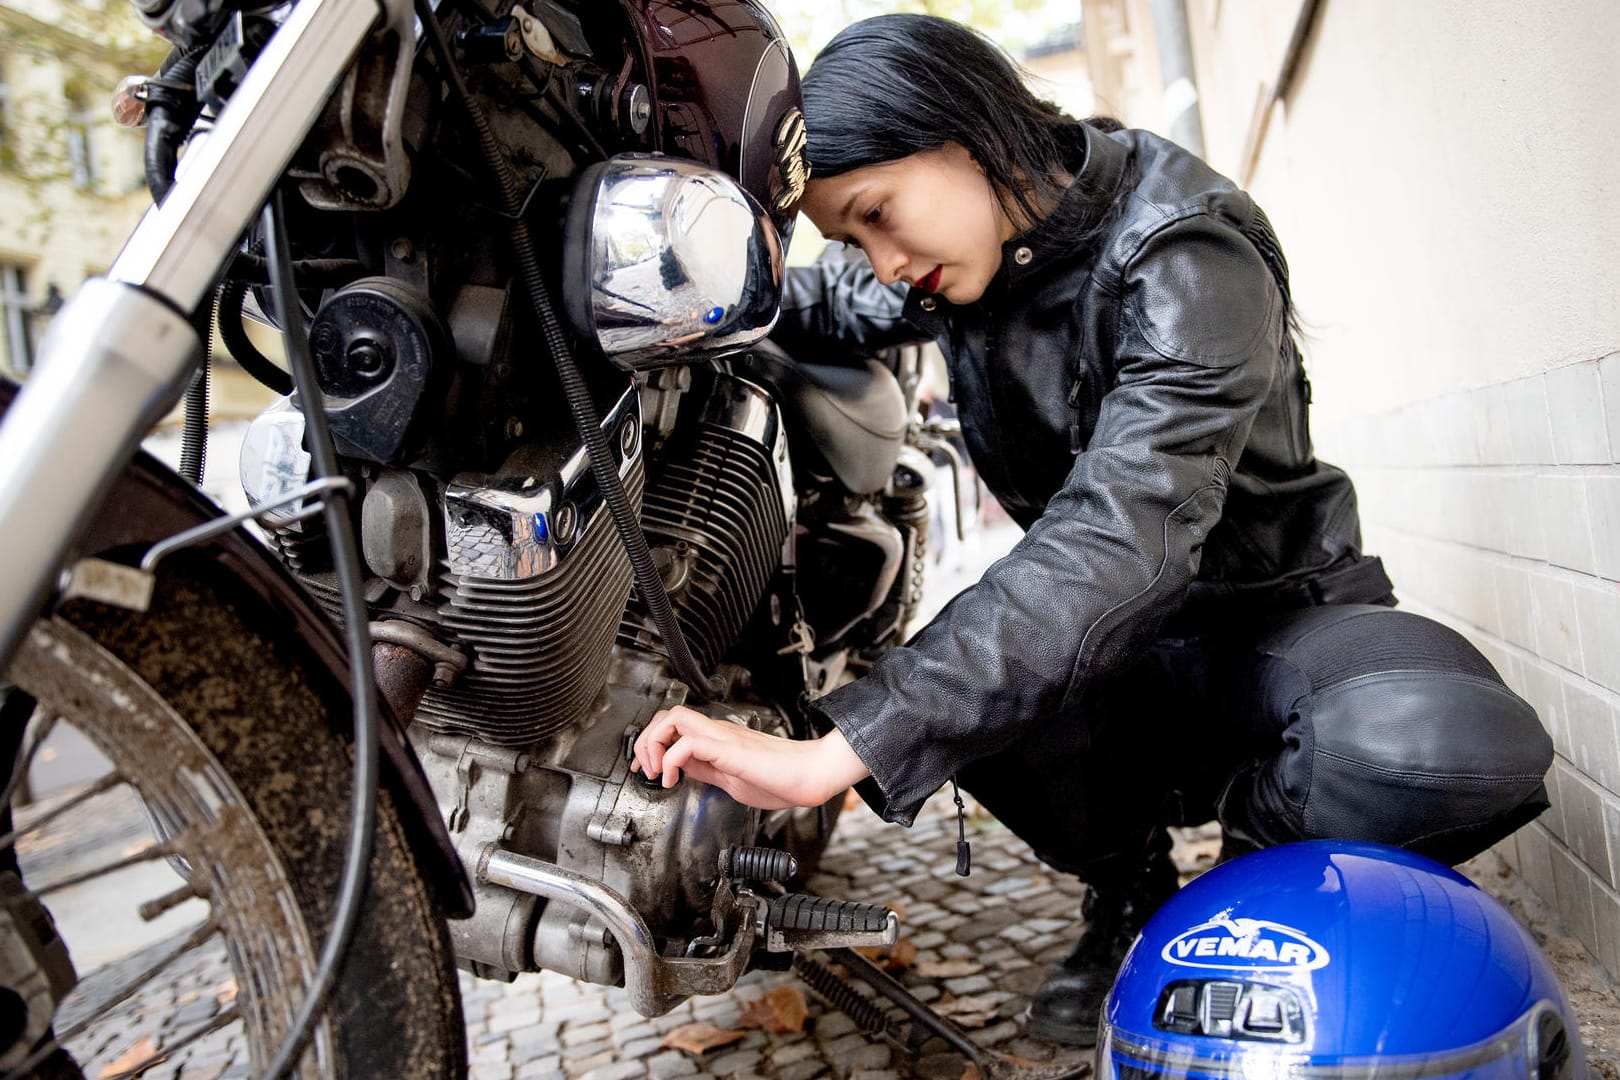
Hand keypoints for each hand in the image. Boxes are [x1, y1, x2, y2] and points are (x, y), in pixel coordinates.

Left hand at [631, 705, 870, 809]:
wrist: (811, 775)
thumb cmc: (781, 779)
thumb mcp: (730, 778)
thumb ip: (706, 770)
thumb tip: (682, 768)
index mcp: (719, 739)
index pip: (673, 724)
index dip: (650, 743)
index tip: (645, 768)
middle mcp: (719, 732)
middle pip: (668, 714)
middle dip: (646, 740)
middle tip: (646, 768)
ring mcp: (724, 737)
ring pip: (675, 719)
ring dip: (655, 744)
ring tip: (657, 771)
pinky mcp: (731, 749)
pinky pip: (691, 742)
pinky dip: (672, 759)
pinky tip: (674, 779)